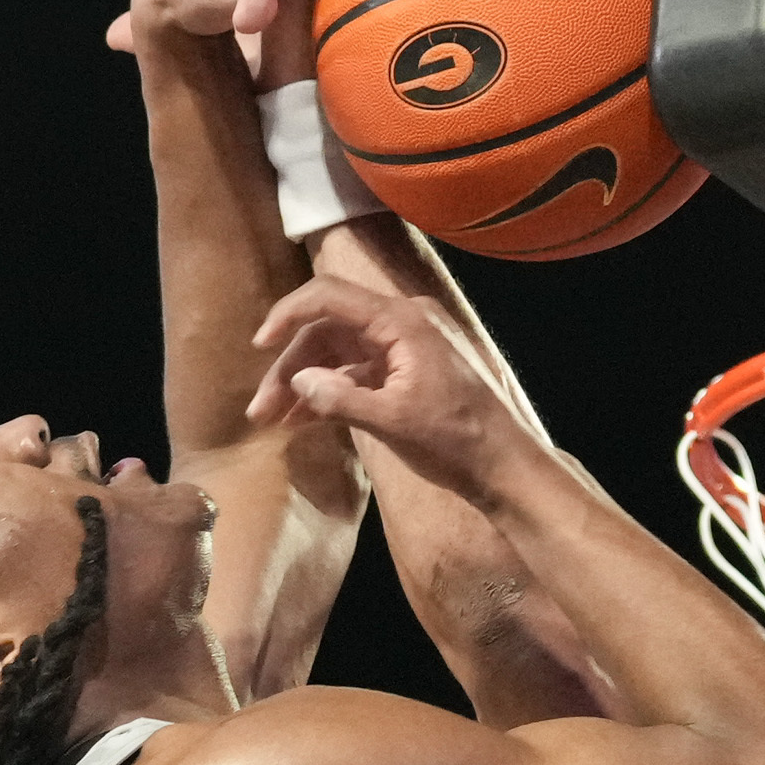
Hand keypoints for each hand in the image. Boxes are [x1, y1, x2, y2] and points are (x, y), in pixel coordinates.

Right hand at [246, 274, 543, 502]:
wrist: (505, 468)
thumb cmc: (458, 442)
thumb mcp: (395, 423)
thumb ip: (342, 400)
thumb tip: (298, 382)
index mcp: (403, 322)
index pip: (330, 297)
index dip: (288, 315)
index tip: (260, 346)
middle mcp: (401, 324)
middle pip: (328, 330)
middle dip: (290, 366)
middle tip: (260, 409)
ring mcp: (403, 348)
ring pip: (336, 353)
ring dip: (303, 383)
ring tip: (273, 421)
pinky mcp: (404, 372)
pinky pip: (354, 372)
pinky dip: (328, 393)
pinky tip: (301, 421)